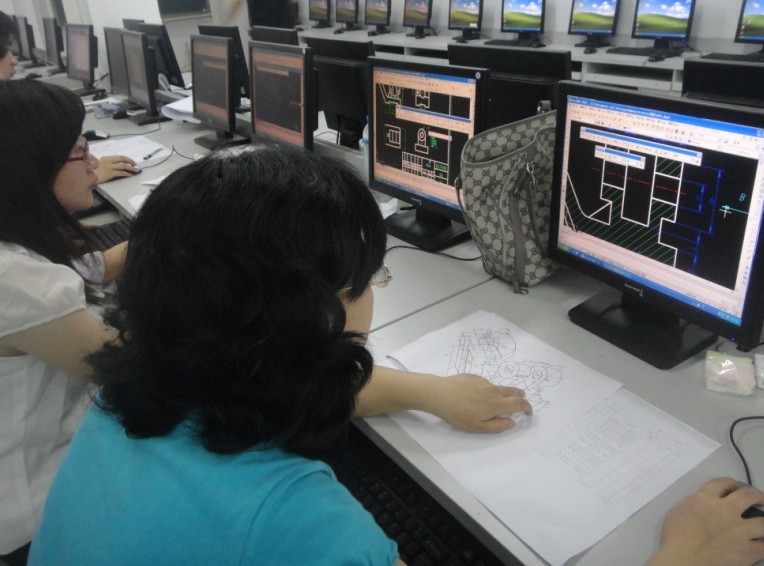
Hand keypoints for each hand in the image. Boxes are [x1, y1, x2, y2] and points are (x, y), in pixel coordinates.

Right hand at [95, 155, 139, 183]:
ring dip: (131, 168)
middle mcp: (108, 161)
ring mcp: (109, 167)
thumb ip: (108, 163)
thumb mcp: (100, 164)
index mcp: (106, 158)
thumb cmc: (94, 171)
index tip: (132, 162)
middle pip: (123, 159)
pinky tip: (130, 175)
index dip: (128, 159)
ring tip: (136, 170)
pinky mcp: (109, 173)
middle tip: (136, 165)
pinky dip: (127, 173)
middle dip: (131, 162)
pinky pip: (121, 173)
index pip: (120, 157)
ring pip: (123, 166)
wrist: (87, 176)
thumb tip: (119, 164)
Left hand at [424, 373, 531, 432]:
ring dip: (502, 394)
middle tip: (520, 403)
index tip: (528, 412)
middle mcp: (493, 390)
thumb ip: (497, 426)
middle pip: (513, 391)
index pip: (519, 403)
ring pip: (499, 387)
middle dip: (520, 397)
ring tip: (491, 403)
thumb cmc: (457, 414)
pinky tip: (473, 396)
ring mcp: (483, 381)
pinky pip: (486, 384)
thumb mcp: (477, 427)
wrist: (439, 394)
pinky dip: (487, 390)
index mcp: (495, 404)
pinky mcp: (474, 376)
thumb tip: (512, 422)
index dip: (527, 407)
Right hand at [649, 477, 763, 565]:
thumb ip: (693, 503)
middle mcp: (726, 510)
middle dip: (756, 495)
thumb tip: (702, 503)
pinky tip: (761, 545)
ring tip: (763, 523)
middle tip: (758, 499)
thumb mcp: (677, 511)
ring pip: (762, 521)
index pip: (723, 483)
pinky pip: (763, 547)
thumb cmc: (674, 538)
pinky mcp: (747, 551)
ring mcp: (739, 530)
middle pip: (748, 495)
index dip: (730, 483)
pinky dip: (762, 545)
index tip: (733, 487)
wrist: (682, 560)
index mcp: (705, 498)